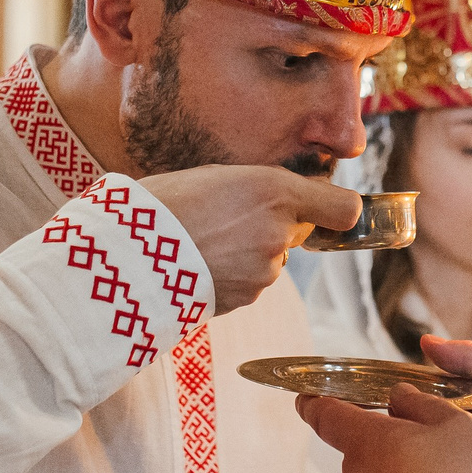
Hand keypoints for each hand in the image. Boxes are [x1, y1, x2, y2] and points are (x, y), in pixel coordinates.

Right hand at [138, 165, 360, 315]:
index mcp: (275, 190)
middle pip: (297, 231)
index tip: (323, 207)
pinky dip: (231, 274)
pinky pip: (249, 282)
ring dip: (248, 252)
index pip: (343, 209)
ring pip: (270, 259)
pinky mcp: (246, 297)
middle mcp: (279, 231)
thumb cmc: (163, 203)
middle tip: (227, 217)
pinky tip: (199, 263)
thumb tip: (279, 199)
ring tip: (204, 241)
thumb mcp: (216, 175)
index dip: (334, 209)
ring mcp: (264, 270)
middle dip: (272, 226)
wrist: (128, 253)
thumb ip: (259, 187)